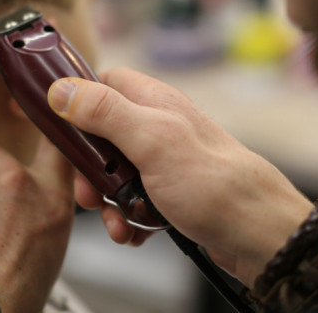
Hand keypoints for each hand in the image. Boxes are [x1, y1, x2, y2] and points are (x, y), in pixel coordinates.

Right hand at [48, 67, 312, 286]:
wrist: (258, 234)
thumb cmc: (215, 183)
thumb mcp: (152, 140)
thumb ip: (105, 112)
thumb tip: (61, 89)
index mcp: (153, 101)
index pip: (102, 83)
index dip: (76, 101)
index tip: (58, 127)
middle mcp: (157, 126)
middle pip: (101, 135)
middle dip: (89, 168)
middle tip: (90, 191)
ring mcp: (163, 160)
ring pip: (115, 172)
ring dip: (108, 200)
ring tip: (117, 220)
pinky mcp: (169, 191)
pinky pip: (133, 200)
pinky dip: (128, 218)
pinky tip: (135, 231)